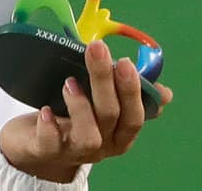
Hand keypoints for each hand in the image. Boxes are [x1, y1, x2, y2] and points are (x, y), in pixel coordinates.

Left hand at [0, 40, 173, 182]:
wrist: (36, 147)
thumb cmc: (72, 120)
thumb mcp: (101, 108)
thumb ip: (127, 96)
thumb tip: (165, 93)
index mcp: (118, 134)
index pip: (134, 116)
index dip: (132, 90)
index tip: (125, 61)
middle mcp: (101, 145)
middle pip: (110, 116)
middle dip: (105, 81)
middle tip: (97, 50)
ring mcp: (74, 150)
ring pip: (89, 136)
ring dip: (81, 106)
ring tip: (69, 82)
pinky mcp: (45, 151)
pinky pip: (50, 143)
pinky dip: (49, 126)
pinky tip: (45, 110)